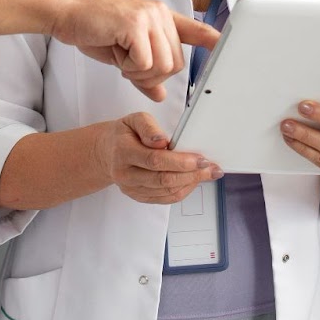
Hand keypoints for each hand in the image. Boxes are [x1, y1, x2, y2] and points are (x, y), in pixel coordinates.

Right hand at [50, 0, 220, 101]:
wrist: (66, 12)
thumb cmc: (92, 28)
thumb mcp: (123, 53)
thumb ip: (144, 71)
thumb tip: (159, 93)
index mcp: (159, 17)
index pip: (194, 28)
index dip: (211, 40)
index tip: (227, 46)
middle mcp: (159, 14)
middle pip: (177, 63)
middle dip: (153, 75)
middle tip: (129, 67)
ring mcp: (149, 17)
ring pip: (164, 65)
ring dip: (140, 73)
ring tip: (122, 58)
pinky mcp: (135, 25)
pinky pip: (145, 63)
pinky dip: (130, 68)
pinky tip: (116, 53)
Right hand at [95, 112, 222, 204]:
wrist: (107, 152)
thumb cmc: (125, 134)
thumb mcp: (134, 119)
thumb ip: (149, 127)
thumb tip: (162, 142)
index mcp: (123, 152)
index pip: (155, 160)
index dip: (180, 162)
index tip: (200, 159)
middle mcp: (125, 174)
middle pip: (163, 179)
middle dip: (192, 174)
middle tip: (211, 168)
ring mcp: (131, 188)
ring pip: (166, 192)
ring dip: (191, 183)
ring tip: (207, 173)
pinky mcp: (139, 196)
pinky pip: (165, 199)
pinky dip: (183, 190)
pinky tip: (193, 180)